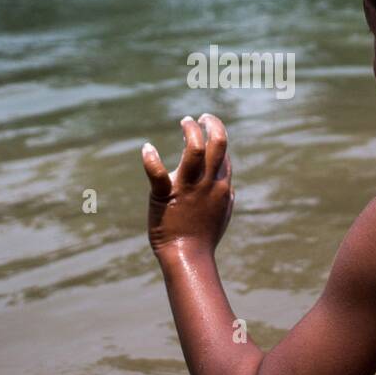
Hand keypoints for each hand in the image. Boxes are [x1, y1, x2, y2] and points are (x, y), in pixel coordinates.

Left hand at [141, 114, 233, 255]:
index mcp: (221, 187)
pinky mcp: (165, 195)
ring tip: (185, 121)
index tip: (207, 130)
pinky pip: (157, 172)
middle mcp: (208, 183)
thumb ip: (226, 198)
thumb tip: (228, 186)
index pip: (224, 154)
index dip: (217, 138)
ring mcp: (187, 188)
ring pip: (194, 150)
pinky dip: (151, 158)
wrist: (188, 257)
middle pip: (218, 144)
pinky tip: (147, 148)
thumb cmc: (204, 239)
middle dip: (212, 125)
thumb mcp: (222, 216)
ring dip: (190, 131)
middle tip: (202, 117)